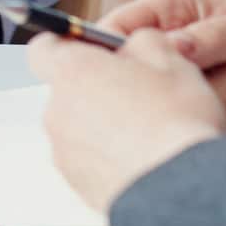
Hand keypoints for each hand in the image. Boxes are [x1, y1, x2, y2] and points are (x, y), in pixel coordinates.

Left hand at [28, 29, 225, 210]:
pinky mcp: (78, 184)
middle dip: (95, 87)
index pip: (44, 46)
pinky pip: (88, 160)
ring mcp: (64, 151)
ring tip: (145, 130)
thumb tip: (133, 45)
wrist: (182, 186)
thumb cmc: (175, 121)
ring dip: (102, 124)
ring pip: (78, 127)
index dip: (69, 45)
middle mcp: (57, 110)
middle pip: (66, 89)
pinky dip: (107, 156)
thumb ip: (140, 39)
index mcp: (71, 71)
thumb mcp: (169, 58)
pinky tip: (141, 157)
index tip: (94, 49)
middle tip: (135, 93)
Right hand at [100, 0, 225, 124]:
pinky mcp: (201, 106)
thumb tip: (172, 48)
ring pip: (182, 105)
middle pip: (147, 77)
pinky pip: (209, 121)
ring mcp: (183, 78)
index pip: (116, 29)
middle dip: (203, 82)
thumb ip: (213, 36)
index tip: (149, 70)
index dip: (118, 52)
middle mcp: (168, 44)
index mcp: (167, 9)